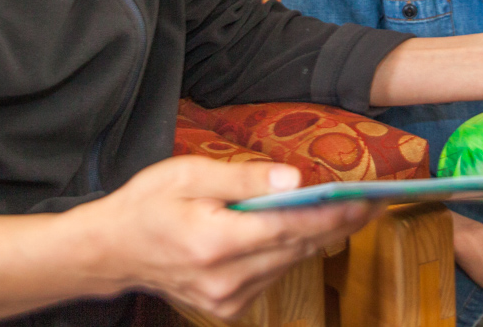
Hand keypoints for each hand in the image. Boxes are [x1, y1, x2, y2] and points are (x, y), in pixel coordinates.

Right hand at [98, 156, 376, 318]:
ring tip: (345, 211)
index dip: (332, 215)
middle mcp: (224, 279)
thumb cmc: (148, 204)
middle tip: (370, 201)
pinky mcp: (228, 307)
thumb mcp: (188, 174)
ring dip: (315, 237)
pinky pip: (272, 274)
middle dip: (336, 224)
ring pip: (288, 263)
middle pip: (296, 248)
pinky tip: (297, 230)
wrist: (112, 251)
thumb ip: (243, 177)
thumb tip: (295, 180)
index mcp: (214, 242)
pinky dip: (287, 251)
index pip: (288, 229)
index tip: (366, 201)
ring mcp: (226, 300)